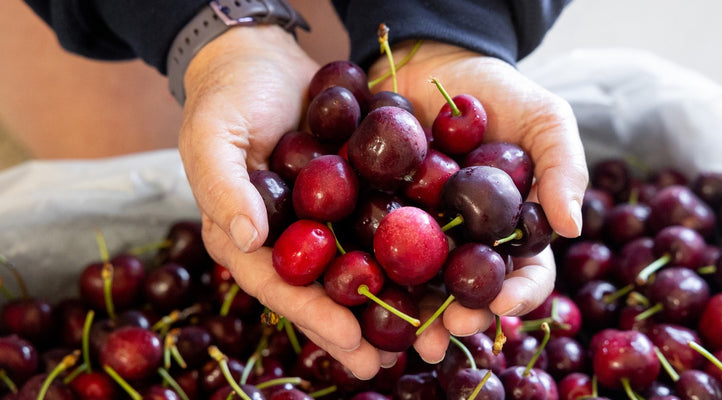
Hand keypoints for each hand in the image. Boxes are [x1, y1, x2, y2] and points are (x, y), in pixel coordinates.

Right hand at [178, 26, 391, 378]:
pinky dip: (405, 252)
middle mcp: (287, 238)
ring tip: (424, 333)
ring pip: (357, 268)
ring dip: (389, 301)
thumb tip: (246, 239)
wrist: (261, 59)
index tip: (351, 340)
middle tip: (392, 361)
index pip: (279, 286)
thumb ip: (221, 186)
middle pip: (323, 292)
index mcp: (246, 237)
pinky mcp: (352, 197)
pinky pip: (379, 228)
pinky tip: (438, 273)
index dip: (313, 316)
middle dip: (356, 329)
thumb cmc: (227, 97)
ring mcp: (322, 220)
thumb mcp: (212, 135)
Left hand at [368, 41, 588, 362]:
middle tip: (450, 327)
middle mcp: (467, 241)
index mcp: (512, 229)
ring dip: (416, 313)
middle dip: (463, 315)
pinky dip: (370, 272)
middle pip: (469, 290)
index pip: (525, 273)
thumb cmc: (499, 92)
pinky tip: (362, 291)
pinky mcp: (379, 217)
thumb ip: (564, 166)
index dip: (519, 293)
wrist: (434, 61)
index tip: (503, 302)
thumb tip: (572, 227)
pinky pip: (373, 249)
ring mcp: (422, 233)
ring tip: (409, 334)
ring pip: (421, 284)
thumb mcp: (544, 118)